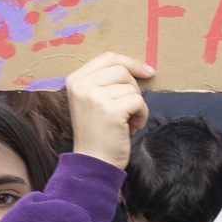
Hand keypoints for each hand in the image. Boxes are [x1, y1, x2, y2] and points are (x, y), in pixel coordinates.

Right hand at [63, 50, 152, 168]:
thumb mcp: (94, 101)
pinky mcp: (110, 110)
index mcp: (75, 80)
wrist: (93, 163)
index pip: (108, 58)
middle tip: (128, 110)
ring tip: (127, 122)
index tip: (146, 71)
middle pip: (122, 71)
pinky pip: (138, 101)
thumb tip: (142, 68)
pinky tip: (132, 128)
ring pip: (132, 88)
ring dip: (137, 106)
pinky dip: (141, 115)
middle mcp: (82, 86)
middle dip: (133, 89)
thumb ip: (107, 82)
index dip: (130, 62)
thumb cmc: (98, 134)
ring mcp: (95, 97)